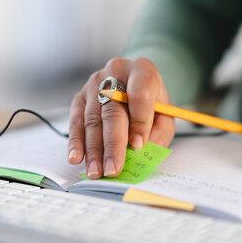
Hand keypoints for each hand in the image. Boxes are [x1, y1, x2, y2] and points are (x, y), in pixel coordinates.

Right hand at [67, 58, 174, 178]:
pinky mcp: (80, 96)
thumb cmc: (151, 102)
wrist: (134, 84)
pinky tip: (76, 158)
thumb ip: (160, 131)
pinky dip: (76, 142)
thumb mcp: (166, 113)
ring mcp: (94, 84)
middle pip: (112, 110)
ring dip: (93, 150)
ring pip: (92, 119)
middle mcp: (115, 72)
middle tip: (113, 168)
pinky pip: (75, 121)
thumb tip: (143, 149)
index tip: (138, 146)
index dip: (140, 121)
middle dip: (113, 144)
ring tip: (97, 171)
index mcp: (142, 70)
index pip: (140, 94)